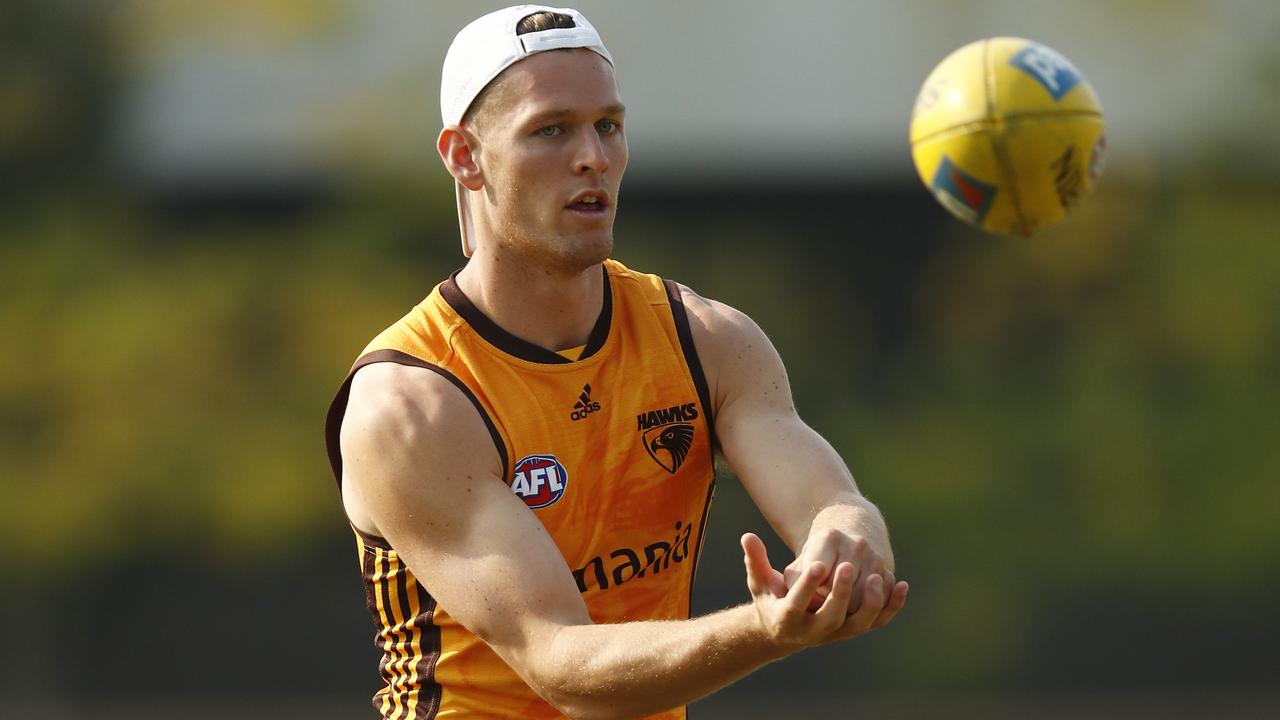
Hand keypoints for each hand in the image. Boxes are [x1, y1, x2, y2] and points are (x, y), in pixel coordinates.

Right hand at [741, 533, 903, 651]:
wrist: (786, 629)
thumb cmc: (771, 598)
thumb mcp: (759, 582)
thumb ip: (755, 560)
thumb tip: (746, 536)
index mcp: (787, 618)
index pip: (797, 604)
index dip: (808, 585)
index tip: (818, 564)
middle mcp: (813, 631)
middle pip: (831, 617)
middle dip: (841, 593)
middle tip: (847, 566)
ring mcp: (835, 633)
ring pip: (857, 624)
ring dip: (870, 604)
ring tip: (877, 577)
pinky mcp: (852, 630)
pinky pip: (876, 622)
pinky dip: (890, 606)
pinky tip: (901, 585)